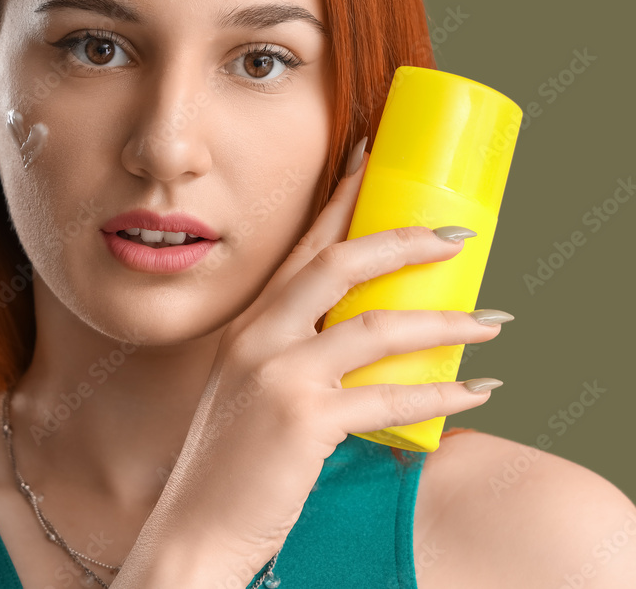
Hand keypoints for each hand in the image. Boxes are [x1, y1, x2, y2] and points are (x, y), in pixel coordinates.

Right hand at [116, 138, 509, 585]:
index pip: (302, 247)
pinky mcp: (304, 421)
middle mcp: (260, 338)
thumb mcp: (247, 390)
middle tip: (456, 235)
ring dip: (447, 323)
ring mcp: (280, 376)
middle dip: (405, 241)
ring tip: (491, 322)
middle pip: (340, 265)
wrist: (194, 526)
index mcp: (249, 326)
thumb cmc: (226, 463)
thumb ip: (290, 357)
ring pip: (379, 328)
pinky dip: (442, 394)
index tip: (373, 160)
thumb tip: (359, 343)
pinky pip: (390, 398)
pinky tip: (476, 390)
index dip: (341, 199)